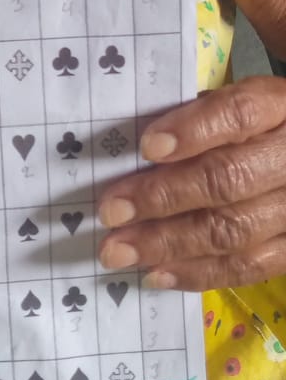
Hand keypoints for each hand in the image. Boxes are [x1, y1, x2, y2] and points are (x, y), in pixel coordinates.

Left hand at [97, 75, 285, 290]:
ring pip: (233, 230)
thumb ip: (204, 115)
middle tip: (110, 211)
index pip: (240, 113)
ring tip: (119, 250)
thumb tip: (141, 148)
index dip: (194, 130)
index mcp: (280, 107)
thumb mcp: (245, 105)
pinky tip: (156, 274)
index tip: (147, 147)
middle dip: (162, 197)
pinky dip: (198, 273)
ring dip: (168, 244)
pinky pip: (249, 267)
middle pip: (228, 179)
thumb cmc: (262, 127)